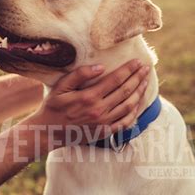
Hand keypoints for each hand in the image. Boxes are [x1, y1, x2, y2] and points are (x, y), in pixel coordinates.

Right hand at [30, 59, 149, 149]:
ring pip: (128, 106)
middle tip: (146, 68)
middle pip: (125, 91)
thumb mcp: (61, 87)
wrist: (48, 132)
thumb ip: (79, 75)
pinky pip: (125, 122)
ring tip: (145, 82)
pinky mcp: (104, 132)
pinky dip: (135, 112)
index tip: (138, 62)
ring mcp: (103, 123)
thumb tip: (100, 67)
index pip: (115, 80)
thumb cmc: (53, 106)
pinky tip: (138, 103)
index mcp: (88, 97)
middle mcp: (99, 110)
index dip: (128, 70)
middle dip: (138, 78)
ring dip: (139, 93)